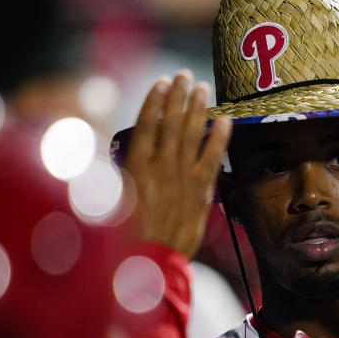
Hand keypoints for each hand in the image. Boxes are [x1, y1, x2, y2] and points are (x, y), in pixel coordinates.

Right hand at [124, 71, 232, 259]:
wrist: (150, 261)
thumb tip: (124, 152)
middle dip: (178, 96)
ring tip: (201, 88)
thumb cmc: (126, 235)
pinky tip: (225, 120)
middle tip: (184, 76)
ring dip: (197, 108)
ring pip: (191, 133)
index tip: (161, 82)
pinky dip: (219, 137)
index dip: (155, 100)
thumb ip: (121, 172)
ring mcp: (182, 177)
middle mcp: (160, 166)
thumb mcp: (114, 199)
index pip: (147, 123)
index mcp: (135, 166)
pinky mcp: (201, 191)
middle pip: (171, 122)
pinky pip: (212, 158)